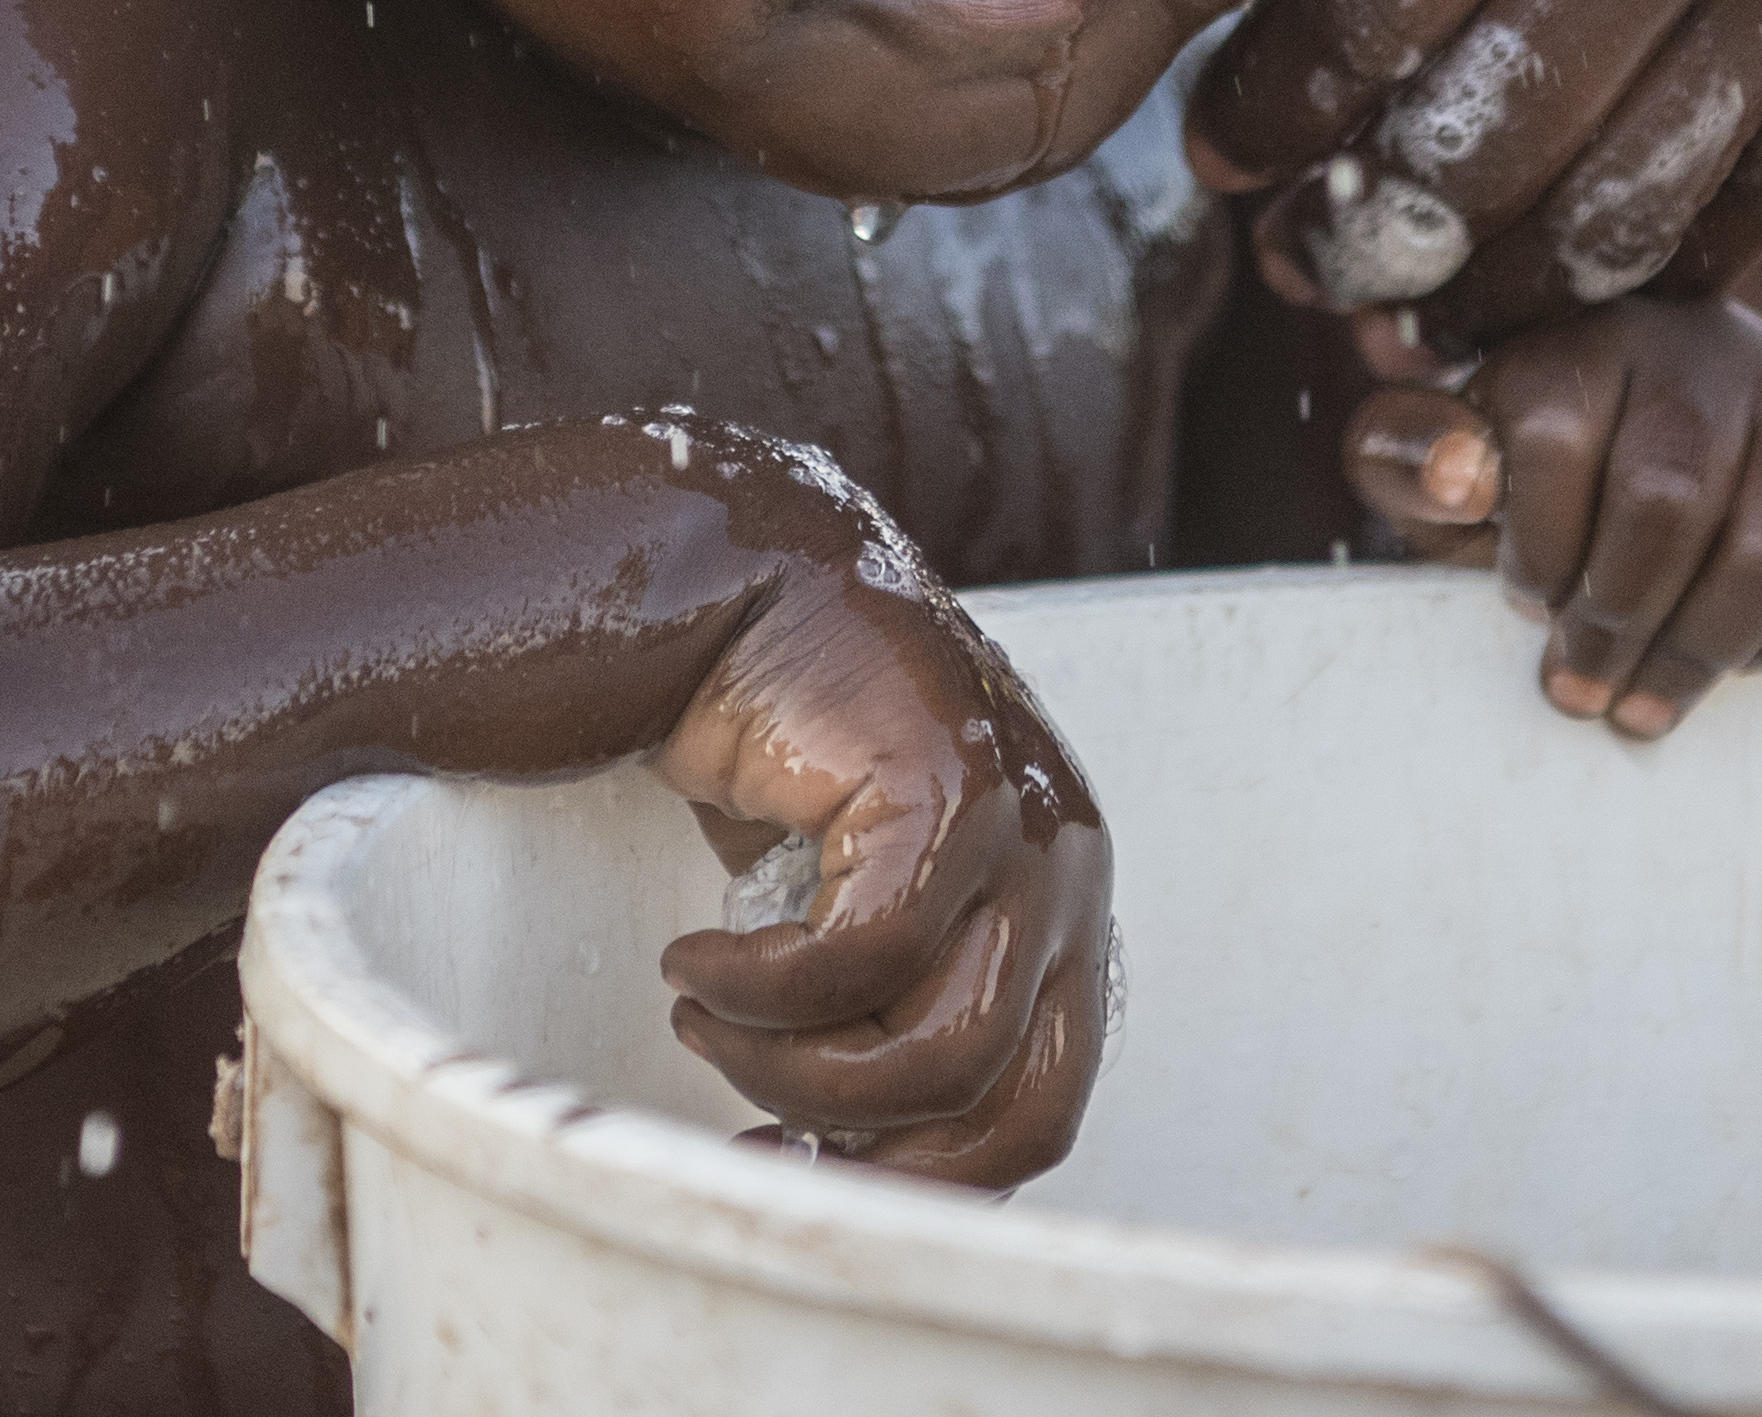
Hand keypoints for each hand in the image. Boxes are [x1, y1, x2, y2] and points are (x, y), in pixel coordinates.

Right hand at [649, 489, 1110, 1186]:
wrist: (728, 582)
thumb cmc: (780, 749)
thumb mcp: (849, 900)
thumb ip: (888, 1006)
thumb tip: (852, 1164)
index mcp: (1059, 908)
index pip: (1040, 1109)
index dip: (922, 1179)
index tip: (801, 1167)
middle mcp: (1067, 870)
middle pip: (1020, 1109)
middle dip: (875, 1151)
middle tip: (756, 1121)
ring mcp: (1022, 825)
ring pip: (940, 1052)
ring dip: (793, 1067)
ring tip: (705, 1016)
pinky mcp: (949, 784)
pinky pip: (866, 957)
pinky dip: (760, 991)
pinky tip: (694, 962)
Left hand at [1346, 296, 1761, 735]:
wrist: (1681, 426)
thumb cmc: (1548, 464)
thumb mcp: (1457, 453)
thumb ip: (1409, 456)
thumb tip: (1456, 477)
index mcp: (1594, 337)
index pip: (1558, 441)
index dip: (1536, 550)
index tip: (1528, 600)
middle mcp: (1711, 349)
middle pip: (1668, 504)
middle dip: (1617, 625)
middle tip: (1586, 693)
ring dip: (1706, 653)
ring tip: (1650, 706)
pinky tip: (1759, 661)